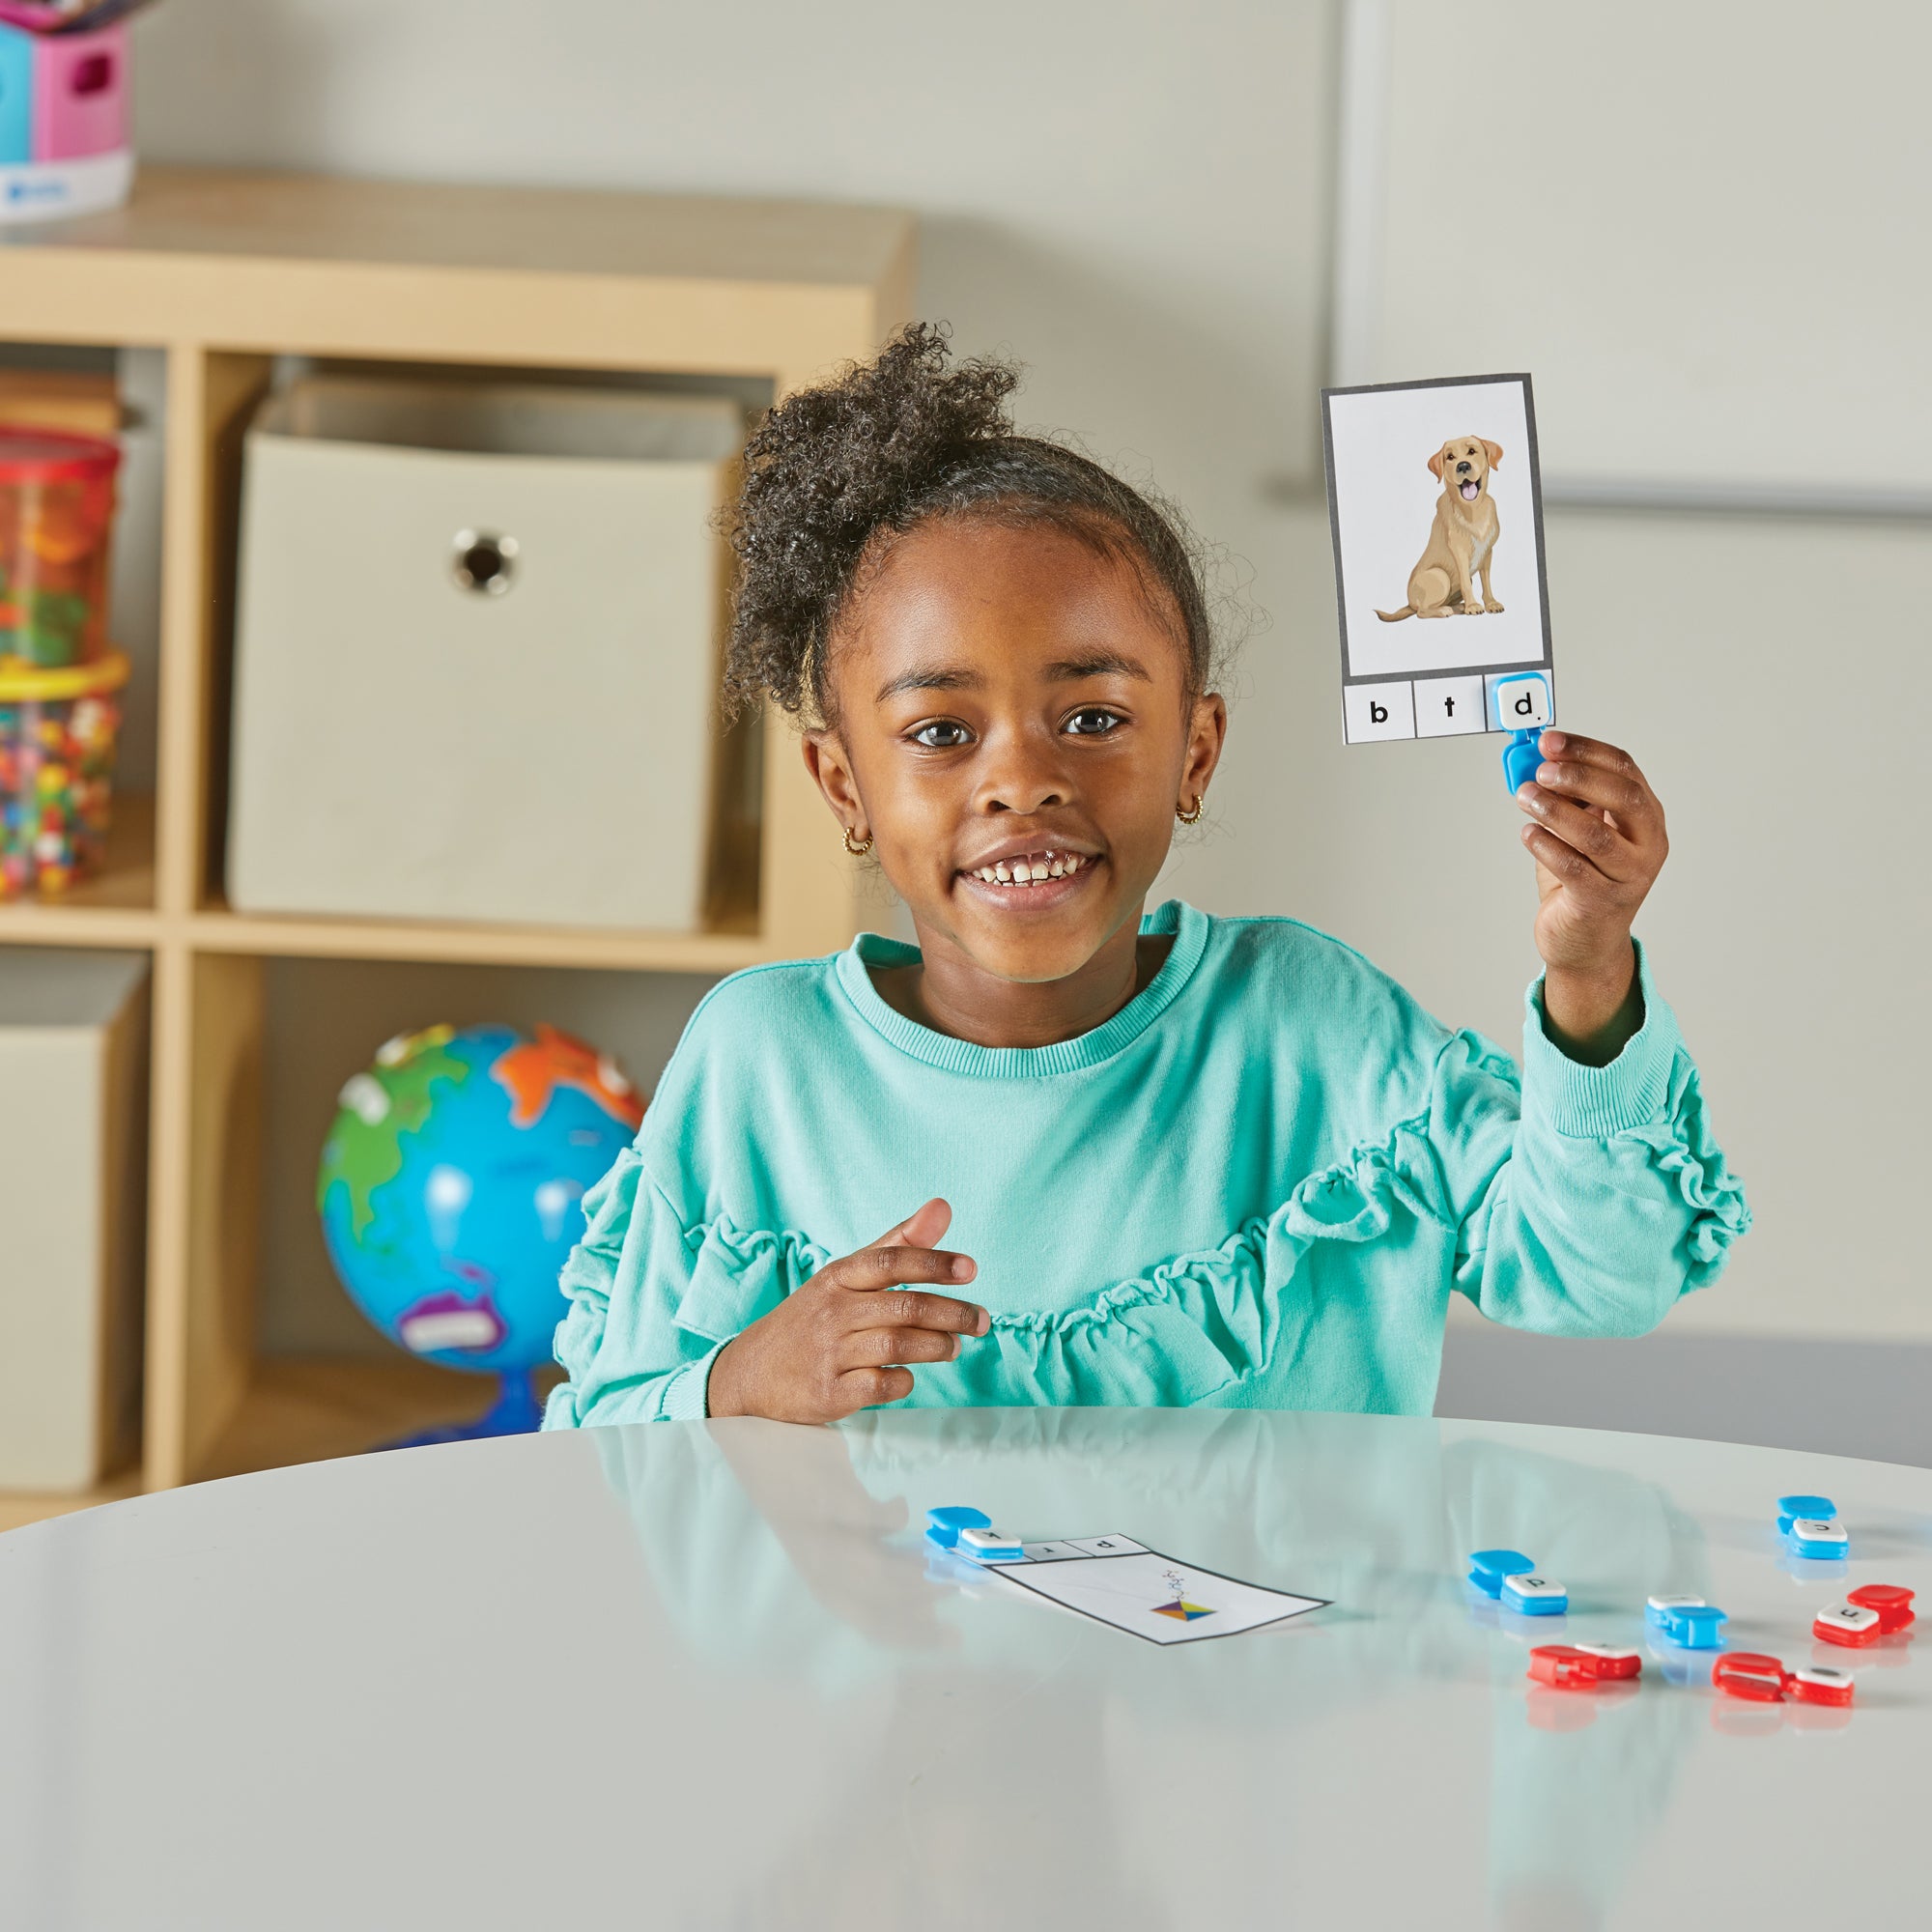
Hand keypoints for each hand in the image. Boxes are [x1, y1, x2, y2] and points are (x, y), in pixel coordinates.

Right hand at [705, 1198, 987, 1423]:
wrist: (748, 1373)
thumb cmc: (811, 1318)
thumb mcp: (845, 1276)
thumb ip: (897, 1244)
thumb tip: (942, 1207)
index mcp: (837, 1278)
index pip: (890, 1261)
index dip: (934, 1263)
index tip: (971, 1269)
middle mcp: (832, 1313)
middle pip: (905, 1308)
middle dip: (953, 1314)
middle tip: (982, 1320)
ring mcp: (828, 1354)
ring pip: (898, 1346)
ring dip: (937, 1347)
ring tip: (955, 1346)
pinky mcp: (827, 1393)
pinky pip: (879, 1386)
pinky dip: (903, 1381)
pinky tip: (909, 1375)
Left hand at [1514, 730, 1667, 1060]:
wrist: (1585, 942)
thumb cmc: (1582, 879)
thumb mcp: (1576, 830)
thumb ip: (1564, 796)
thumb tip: (1534, 758)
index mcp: (1646, 817)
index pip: (1625, 769)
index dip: (1586, 750)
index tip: (1549, 740)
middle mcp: (1648, 845)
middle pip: (1623, 797)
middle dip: (1579, 777)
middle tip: (1541, 769)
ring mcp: (1630, 876)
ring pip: (1596, 835)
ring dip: (1556, 810)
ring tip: (1525, 797)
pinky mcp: (1602, 903)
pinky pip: (1574, 868)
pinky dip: (1547, 846)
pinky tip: (1528, 833)